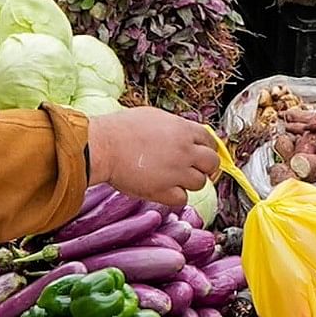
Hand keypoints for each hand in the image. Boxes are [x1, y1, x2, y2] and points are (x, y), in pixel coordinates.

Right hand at [85, 103, 219, 207]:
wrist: (103, 146)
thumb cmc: (121, 129)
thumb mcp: (154, 117)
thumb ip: (175, 127)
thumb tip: (186, 134)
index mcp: (183, 130)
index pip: (211, 141)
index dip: (207, 149)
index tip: (202, 154)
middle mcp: (185, 151)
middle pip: (212, 164)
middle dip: (204, 167)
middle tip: (193, 169)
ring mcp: (176, 172)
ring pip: (200, 183)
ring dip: (188, 182)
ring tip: (172, 178)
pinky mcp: (164, 190)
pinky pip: (182, 199)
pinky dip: (175, 196)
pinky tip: (163, 188)